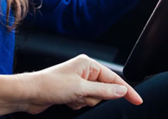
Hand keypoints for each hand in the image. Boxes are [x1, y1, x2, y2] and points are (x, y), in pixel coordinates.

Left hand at [21, 55, 142, 113]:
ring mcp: (77, 81)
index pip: (114, 79)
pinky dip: (78, 104)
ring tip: (71, 98)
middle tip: (81, 96)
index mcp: (88, 64)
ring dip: (85, 101)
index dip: (127, 91)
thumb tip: (122, 91)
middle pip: (104, 90)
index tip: (138, 101)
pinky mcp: (71, 91)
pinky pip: (84, 101)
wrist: (29, 94)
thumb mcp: (81, 89)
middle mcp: (83, 71)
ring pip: (94, 98)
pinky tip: (67, 101)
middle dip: (94, 97)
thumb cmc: (50, 85)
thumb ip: (104, 91)